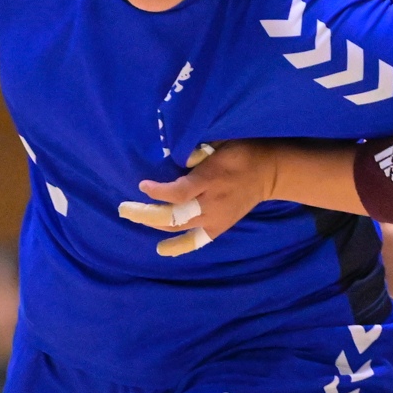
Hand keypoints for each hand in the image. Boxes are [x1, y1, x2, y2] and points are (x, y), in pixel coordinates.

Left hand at [119, 141, 279, 255]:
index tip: (142, 185)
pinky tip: (162, 250)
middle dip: (147, 213)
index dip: (159, 192)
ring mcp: (216, 219)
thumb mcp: (221, 142)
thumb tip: (173, 157)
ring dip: (154, 224)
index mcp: (211, 180)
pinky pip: (196, 241)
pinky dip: (179, 247)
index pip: (180, 192)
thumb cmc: (240, 151)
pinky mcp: (220, 228)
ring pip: (179, 228)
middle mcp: (211, 203)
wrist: (269, 173)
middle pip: (174, 216)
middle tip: (124, 209)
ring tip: (134, 216)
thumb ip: (197, 150)